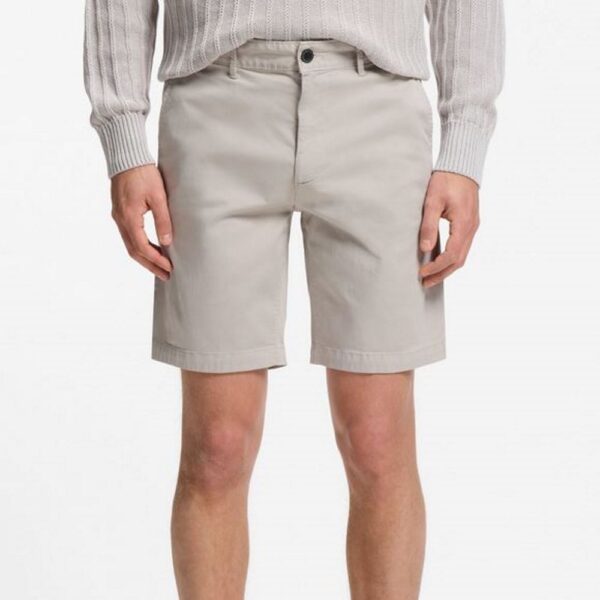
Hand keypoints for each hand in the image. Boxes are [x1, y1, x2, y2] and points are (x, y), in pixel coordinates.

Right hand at [111, 165, 172, 280]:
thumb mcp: (158, 196)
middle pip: (134, 251)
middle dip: (150, 265)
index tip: (169, 268)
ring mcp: (118, 217)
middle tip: (166, 276)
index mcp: (129, 217)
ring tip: (160, 267)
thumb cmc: (143, 173)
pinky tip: (151, 251)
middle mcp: (120, 220)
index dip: (156, 260)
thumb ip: (163, 220)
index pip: (142, 247)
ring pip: (130, 245)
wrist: (126, 157)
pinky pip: (129, 237)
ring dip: (145, 258)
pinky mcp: (120, 213)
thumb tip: (167, 242)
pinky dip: (140, 247)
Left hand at [419, 171, 479, 287]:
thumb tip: (425, 248)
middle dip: (442, 274)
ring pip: (463, 255)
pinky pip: (463, 247)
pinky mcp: (470, 224)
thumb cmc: (446, 180)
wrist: (462, 165)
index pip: (451, 255)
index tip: (421, 273)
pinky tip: (439, 260)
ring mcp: (473, 227)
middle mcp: (472, 228)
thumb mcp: (432, 201)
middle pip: (459, 260)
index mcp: (463, 224)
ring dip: (447, 268)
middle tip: (425, 283)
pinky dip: (452, 258)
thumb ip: (429, 225)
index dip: (436, 267)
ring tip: (431, 276)